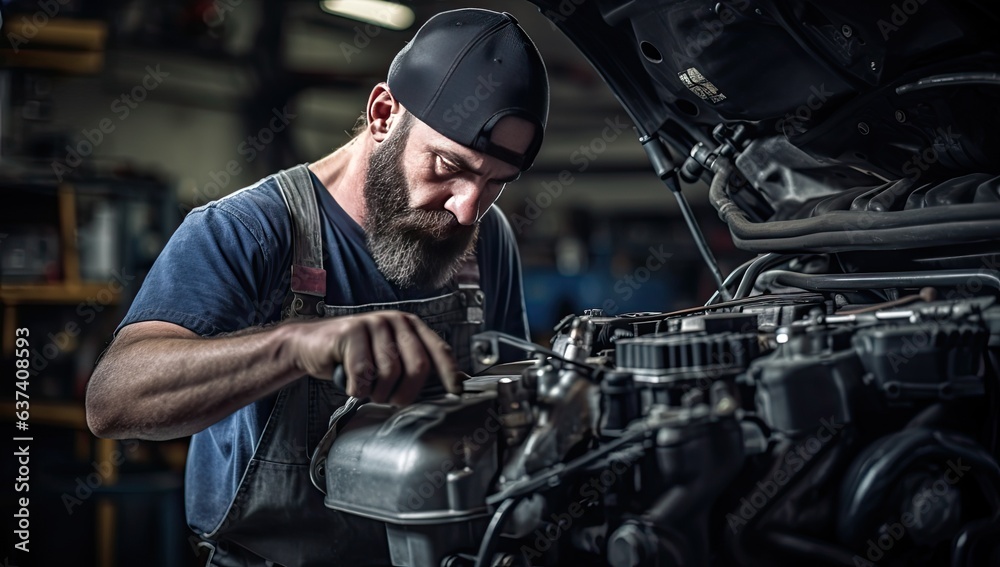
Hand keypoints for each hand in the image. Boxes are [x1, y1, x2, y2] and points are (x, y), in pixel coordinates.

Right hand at [290, 311, 460, 404]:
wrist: (311, 345)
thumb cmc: (353, 356)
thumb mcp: (388, 358)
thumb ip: (413, 367)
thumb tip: (448, 387)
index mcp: (411, 326)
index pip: (439, 350)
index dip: (449, 373)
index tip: (455, 393)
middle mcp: (395, 321)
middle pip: (418, 366)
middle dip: (406, 393)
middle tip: (392, 401)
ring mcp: (373, 323)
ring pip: (390, 373)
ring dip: (378, 393)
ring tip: (369, 390)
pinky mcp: (351, 331)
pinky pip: (363, 374)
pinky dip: (357, 388)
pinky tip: (352, 384)